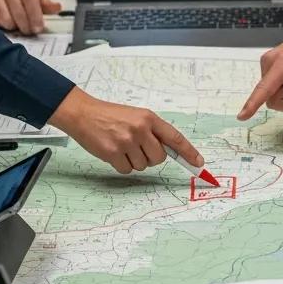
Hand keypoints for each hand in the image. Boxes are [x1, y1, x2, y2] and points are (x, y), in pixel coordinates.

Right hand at [0, 0, 60, 34]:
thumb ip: (44, 0)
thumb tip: (56, 8)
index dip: (35, 16)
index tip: (38, 27)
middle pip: (18, 12)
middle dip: (26, 26)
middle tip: (28, 29)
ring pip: (4, 19)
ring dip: (12, 26)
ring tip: (15, 23)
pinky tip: (3, 22)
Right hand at [51, 86, 204, 174]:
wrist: (83, 113)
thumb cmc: (110, 115)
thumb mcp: (135, 116)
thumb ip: (152, 130)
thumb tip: (168, 151)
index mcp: (149, 118)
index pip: (175, 137)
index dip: (188, 152)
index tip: (199, 162)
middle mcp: (140, 129)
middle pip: (159, 158)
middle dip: (151, 158)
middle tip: (138, 148)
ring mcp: (126, 141)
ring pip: (143, 165)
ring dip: (134, 161)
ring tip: (122, 146)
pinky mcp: (113, 153)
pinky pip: (127, 170)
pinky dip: (121, 165)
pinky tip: (113, 152)